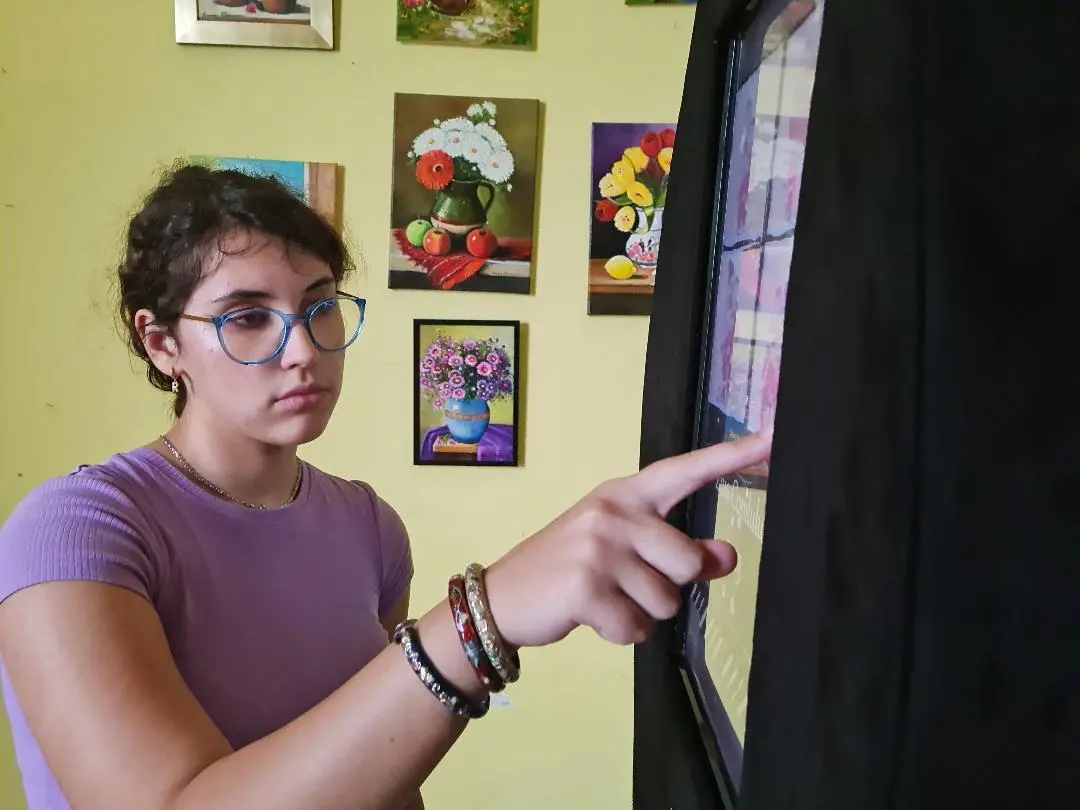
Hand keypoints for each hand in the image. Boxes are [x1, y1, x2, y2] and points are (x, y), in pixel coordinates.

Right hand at [483, 432, 772, 648]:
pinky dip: (620, 635)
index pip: (686, 472)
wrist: (501, 597)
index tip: (776, 438)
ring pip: (667, 602)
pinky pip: (637, 629)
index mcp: (625, 494)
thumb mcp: (622, 550)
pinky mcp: (586, 588)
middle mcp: (615, 513)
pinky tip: (591, 618)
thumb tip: (727, 557)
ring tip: (605, 599)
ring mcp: (599, 549)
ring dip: (642, 614)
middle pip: (689, 563)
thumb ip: (675, 551)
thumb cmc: (567, 569)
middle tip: (625, 585)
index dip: (732, 457)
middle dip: (667, 588)